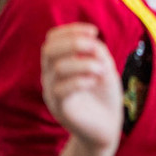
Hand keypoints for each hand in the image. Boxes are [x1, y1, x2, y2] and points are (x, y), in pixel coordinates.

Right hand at [41, 23, 122, 152]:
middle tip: (96, 49)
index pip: (52, 38)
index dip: (71, 29)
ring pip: (58, 67)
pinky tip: (94, 82)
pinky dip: (82, 80)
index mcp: (59, 63)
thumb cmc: (104, 93)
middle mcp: (50, 76)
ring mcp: (52, 92)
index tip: (94, 31)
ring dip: (86, 64)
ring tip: (101, 71)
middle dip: (74, 43)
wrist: (107, 126)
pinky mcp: (59, 108)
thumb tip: (89, 39)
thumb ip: (96, 51)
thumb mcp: (104, 66)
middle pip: (48, 49)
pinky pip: (62, 88)